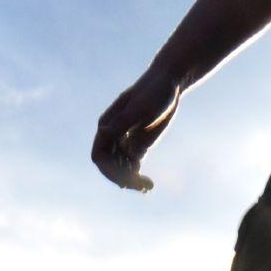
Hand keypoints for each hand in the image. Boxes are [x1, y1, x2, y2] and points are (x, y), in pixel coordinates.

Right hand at [93, 65, 182, 192]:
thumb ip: (123, 121)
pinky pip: (133, 167)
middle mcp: (113, 135)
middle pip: (110, 166)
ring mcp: (126, 142)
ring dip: (132, 181)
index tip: (125, 179)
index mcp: (108, 125)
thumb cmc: (153, 91)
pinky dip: (138, 177)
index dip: (108, 170)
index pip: (100, 155)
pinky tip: (148, 185)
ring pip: (122, 169)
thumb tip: (103, 132)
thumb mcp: (140, 108)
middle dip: (122, 178)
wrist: (169, 84)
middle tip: (142, 186)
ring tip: (148, 186)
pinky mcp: (138, 145)